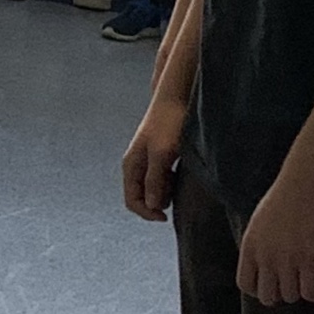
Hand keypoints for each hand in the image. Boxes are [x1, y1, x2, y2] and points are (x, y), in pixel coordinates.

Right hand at [121, 91, 182, 219]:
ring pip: (153, 188)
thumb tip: (151, 205)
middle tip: (175, 193)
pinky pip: (162, 178)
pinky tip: (181, 174)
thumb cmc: (169, 123)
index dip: (147, 213)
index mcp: (131, 165)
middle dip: (157, 202)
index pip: (132, 201)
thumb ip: (155, 180)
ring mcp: (147, 159)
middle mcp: (136, 164)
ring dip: (165, 192)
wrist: (176, 97)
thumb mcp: (162, 154)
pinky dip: (170, 182)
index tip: (166, 216)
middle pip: (142, 196)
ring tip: (179, 182)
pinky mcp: (159, 154)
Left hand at [237, 153, 313, 304]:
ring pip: (290, 295)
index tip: (270, 286)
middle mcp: (265, 256)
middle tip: (291, 284)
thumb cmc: (285, 195)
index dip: (258, 290)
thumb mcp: (260, 221)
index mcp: (250, 245)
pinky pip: (310, 292)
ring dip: (299, 291)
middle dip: (279, 294)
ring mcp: (287, 259)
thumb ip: (259, 244)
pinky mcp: (310, 259)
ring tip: (307, 281)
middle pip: (267, 296)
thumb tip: (263, 262)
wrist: (306, 181)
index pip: (245, 283)